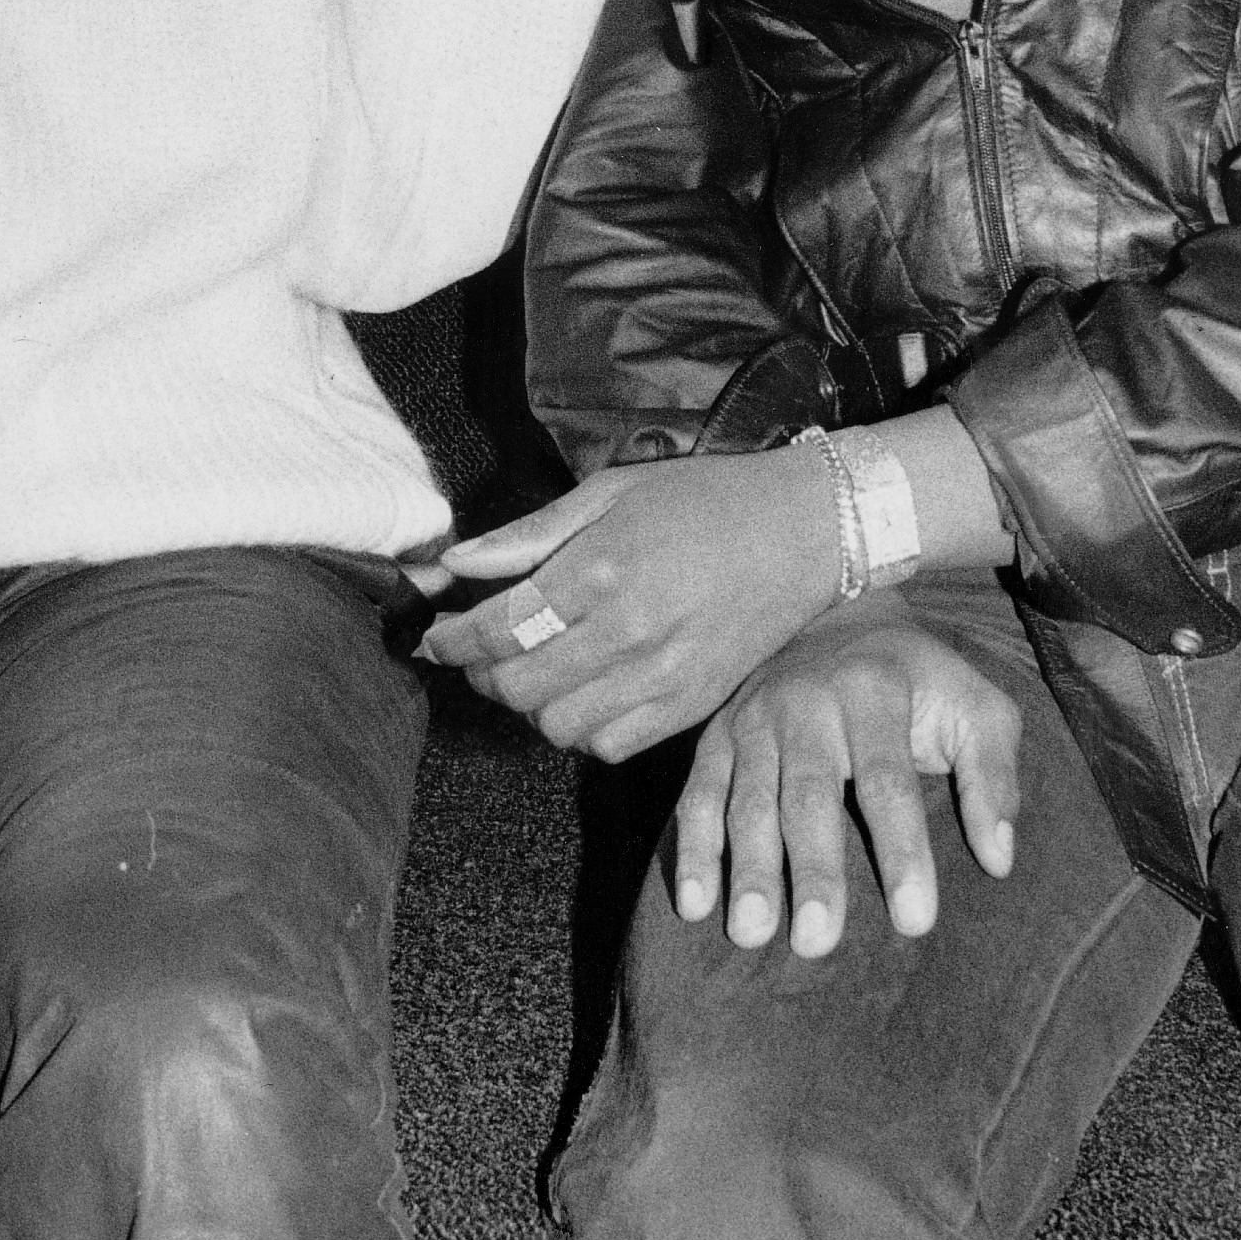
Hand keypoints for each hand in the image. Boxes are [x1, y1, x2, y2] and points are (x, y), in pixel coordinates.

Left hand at [413, 450, 840, 758]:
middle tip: (480, 652)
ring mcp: (664, 676)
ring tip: (534, 670)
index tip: (435, 633)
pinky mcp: (691, 706)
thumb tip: (454, 563)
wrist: (804, 531)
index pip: (499, 626)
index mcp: (602, 567)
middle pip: (518, 684)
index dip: (452, 637)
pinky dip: (581, 729)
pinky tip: (584, 692)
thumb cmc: (703, 499)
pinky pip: (609, 746)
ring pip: (557, 725)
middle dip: (482, 672)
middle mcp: (629, 629)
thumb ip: (527, 536)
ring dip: (529, 705)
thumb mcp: (608, 493)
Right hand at [680, 604, 1021, 955]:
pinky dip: (693, 850)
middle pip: (809, 796)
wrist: (836, 615)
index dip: (902, 852)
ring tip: (751, 934)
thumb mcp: (976, 708)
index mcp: (875, 691)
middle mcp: (806, 702)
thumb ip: (994, 776)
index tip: (915, 922)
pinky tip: (694, 905)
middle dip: (813, 870)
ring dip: (748, 870)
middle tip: (817, 943)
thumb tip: (999, 858)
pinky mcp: (716, 736)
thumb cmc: (918, 683)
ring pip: (747, 801)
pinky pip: (698, 796)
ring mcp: (754, 719)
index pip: (889, 781)